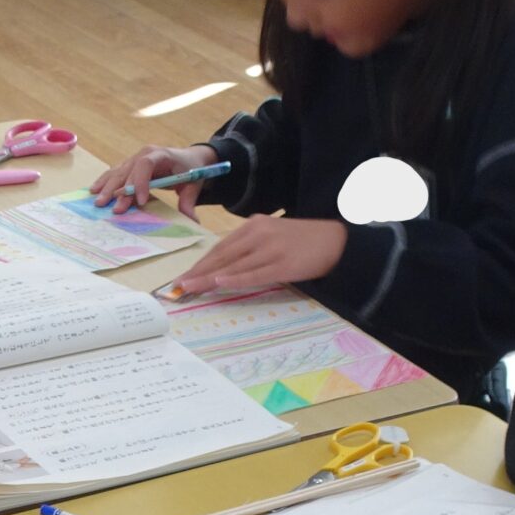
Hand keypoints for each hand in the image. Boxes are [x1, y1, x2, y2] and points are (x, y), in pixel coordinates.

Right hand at [88, 144, 215, 216]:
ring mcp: (134, 158)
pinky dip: (104, 182)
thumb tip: (192, 221)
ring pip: (118, 172)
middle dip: (120, 191)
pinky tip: (93, 190)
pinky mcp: (129, 165)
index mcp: (160, 154)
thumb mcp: (193, 185)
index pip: (146, 165)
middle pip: (128, 170)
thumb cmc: (190, 170)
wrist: (188, 158)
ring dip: (107, 187)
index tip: (140, 202)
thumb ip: (189, 202)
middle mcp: (144, 154)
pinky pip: (114, 172)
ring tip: (97, 201)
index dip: (141, 182)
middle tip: (114, 209)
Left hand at [170, 215, 348, 298]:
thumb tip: (224, 268)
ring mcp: (271, 247)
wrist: (337, 240)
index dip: (201, 263)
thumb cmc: (303, 242)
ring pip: (233, 265)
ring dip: (209, 278)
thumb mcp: (272, 237)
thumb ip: (249, 247)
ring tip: (190, 288)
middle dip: (198, 272)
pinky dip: (235, 278)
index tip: (184, 276)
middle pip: (222, 255)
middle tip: (178, 286)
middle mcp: (259, 233)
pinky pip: (254, 273)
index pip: (221, 246)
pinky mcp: (283, 263)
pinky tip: (219, 283)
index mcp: (254, 225)